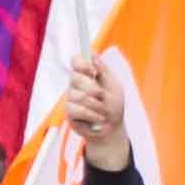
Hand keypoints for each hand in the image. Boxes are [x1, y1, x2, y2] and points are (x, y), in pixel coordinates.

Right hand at [57, 60, 135, 174]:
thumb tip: (93, 56)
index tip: (92, 71)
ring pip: (76, 95)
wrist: (112, 128)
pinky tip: (97, 118)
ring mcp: (71, 98)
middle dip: (92, 89)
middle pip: (75, 78)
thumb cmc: (114, 106)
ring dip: (94, 104)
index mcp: (88, 75)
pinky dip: (90, 114)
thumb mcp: (114, 86)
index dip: (81, 64)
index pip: (76, 61)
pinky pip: (75, 109)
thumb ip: (104, 71)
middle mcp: (77, 85)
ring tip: (102, 111)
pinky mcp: (69, 112)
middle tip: (102, 96)